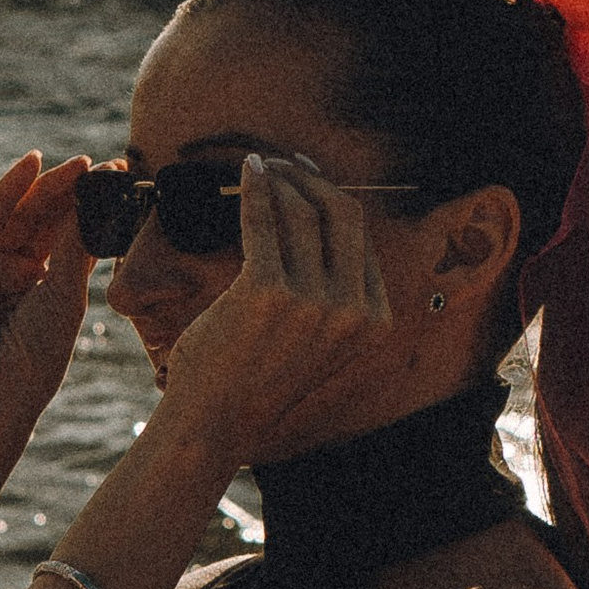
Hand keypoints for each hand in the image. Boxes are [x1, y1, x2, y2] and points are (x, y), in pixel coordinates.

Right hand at [0, 154, 95, 449]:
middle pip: (45, 221)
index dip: (90, 207)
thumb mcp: (66, 295)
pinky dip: (8, 192)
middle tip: (98, 164)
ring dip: (45, 186)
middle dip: (70, 192)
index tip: (117, 178)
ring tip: (76, 163)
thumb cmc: (36, 357)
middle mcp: (13, 271)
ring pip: (19, 216)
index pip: (68, 235)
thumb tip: (94, 199)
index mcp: (43, 284)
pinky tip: (30, 166)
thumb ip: (75, 246)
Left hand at [154, 155, 392, 464]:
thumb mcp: (317, 341)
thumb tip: (321, 220)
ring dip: (280, 180)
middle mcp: (351, 310)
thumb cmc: (256, 378)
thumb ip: (333, 295)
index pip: (362, 239)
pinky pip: (263, 221)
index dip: (333, 199)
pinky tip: (246, 173)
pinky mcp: (267, 290)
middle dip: (313, 179)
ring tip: (261, 169)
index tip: (309, 180)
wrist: (215, 422)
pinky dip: (254, 189)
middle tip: (286, 166)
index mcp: (373, 322)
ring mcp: (312, 300)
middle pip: (343, 214)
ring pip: (301, 212)